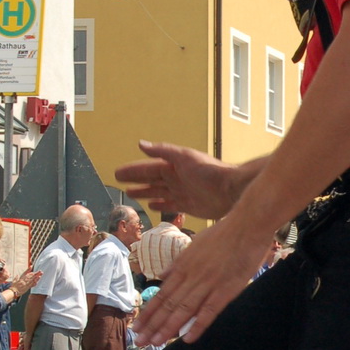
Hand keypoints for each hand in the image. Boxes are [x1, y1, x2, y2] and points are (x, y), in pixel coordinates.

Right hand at [12, 267, 40, 298]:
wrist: (14, 291)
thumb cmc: (13, 287)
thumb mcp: (14, 281)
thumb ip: (16, 278)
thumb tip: (17, 275)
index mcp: (21, 277)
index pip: (26, 272)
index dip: (29, 269)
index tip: (31, 266)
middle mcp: (24, 280)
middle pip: (31, 275)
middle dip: (36, 273)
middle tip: (40, 271)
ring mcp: (26, 283)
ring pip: (32, 279)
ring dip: (37, 277)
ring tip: (40, 275)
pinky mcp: (27, 287)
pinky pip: (32, 284)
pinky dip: (35, 282)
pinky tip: (38, 280)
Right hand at [115, 141, 264, 220]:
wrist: (231, 190)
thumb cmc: (210, 172)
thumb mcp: (184, 157)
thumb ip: (163, 151)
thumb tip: (141, 143)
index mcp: (174, 166)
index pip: (148, 168)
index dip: (133, 170)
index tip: (118, 172)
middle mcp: (177, 178)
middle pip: (151, 179)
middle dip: (136, 180)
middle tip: (118, 180)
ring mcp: (183, 192)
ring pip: (158, 192)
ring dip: (144, 192)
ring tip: (130, 193)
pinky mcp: (190, 206)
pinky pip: (170, 205)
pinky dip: (160, 205)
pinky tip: (151, 206)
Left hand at [132, 212, 271, 345]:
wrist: (248, 223)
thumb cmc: (224, 233)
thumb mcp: (195, 244)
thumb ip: (178, 262)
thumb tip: (162, 275)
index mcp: (183, 266)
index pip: (162, 294)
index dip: (148, 313)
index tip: (137, 326)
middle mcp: (192, 276)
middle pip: (168, 305)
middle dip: (152, 325)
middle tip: (139, 342)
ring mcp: (208, 283)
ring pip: (184, 310)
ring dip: (168, 328)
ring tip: (155, 343)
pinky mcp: (227, 289)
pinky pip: (209, 311)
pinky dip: (198, 325)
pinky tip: (187, 339)